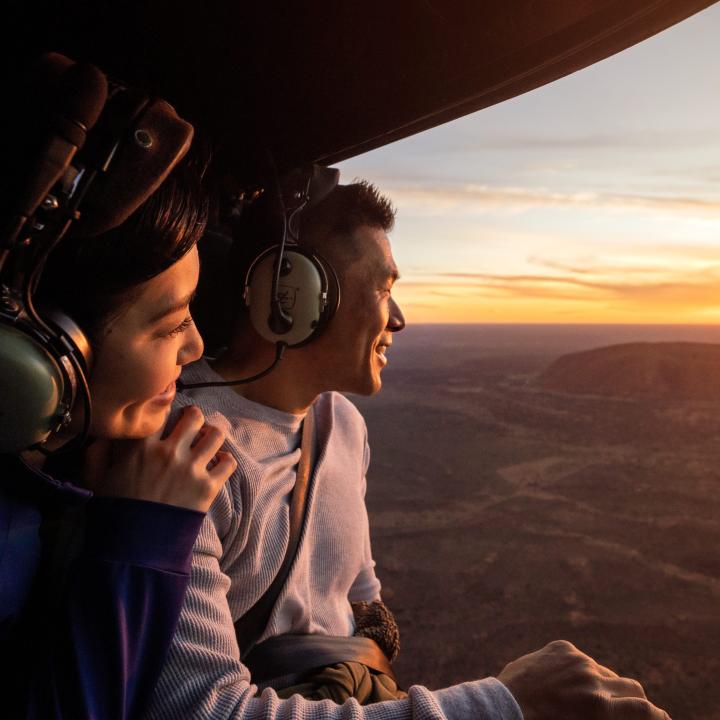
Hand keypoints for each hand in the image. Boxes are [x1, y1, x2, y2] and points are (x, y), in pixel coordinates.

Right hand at [83, 405, 235, 512]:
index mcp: (142, 446)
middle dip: (194, 417)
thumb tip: (105, 434)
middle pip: (194, 416)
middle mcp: (169, 452)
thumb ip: (98, 451)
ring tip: (207, 441)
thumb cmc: (114, 511)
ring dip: (213, 435)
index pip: (163, 410)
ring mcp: (191, 469)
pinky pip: (229, 462)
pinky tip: (218, 462)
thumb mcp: (97, 478)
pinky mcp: (208, 488)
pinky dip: (226, 460)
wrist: (134, 548)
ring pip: (216, 434)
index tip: (168, 416)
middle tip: (192, 425)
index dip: (167, 410)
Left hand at [497, 640, 669, 719]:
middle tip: (625, 712)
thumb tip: (625, 714)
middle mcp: (593, 680)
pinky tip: (564, 683)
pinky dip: (580, 671)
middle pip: (633, 688)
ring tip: (583, 700)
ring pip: (605, 673)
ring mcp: (577, 660)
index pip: (647, 710)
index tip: (658, 719)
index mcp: (602, 708)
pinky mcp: (561, 647)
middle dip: (633, 702)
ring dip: (603, 686)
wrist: (505, 708)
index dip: (656, 717)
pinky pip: (581, 659)